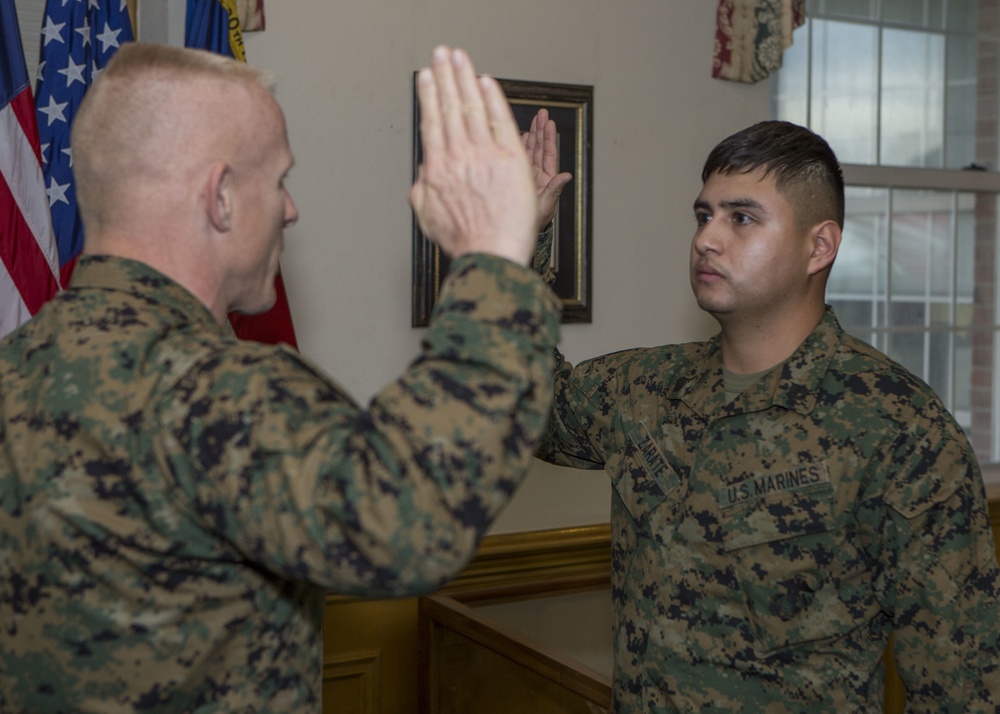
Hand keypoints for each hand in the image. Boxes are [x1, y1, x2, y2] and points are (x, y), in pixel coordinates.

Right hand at [410, 46, 535, 264]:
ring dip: (465, 77)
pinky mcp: (510, 157)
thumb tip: (424, 173)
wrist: (492, 253)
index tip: (426, 78)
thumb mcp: (429, 217)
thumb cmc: (465, 242)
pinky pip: (499, 119)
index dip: (429, 96)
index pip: (432, 123)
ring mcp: (484, 154)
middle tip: (441, 54)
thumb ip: (423, 189)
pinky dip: (492, 98)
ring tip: (459, 57)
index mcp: (437, 170)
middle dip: (444, 76)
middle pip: (449, 107)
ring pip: (472, 107)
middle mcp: (458, 157)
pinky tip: (486, 81)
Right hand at [523, 108, 572, 232]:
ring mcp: (526, 176)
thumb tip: (568, 175)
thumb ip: (555, 189)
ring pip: (529, 151)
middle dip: (540, 130)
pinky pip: (518, 159)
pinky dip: (519, 147)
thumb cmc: (533, 223)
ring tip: (533, 119)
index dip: (548, 137)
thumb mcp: (546, 206)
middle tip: (542, 112)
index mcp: (547, 179)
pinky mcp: (516, 178)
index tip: (549, 122)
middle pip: (539, 148)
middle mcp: (537, 175)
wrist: (517, 233)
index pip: (548, 154)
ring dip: (531, 135)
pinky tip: (519, 135)